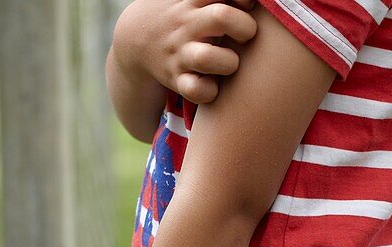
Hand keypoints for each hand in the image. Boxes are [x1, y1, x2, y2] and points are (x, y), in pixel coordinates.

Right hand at [114, 0, 257, 104]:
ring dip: (229, 62)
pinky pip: (196, 90)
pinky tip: (214, 86)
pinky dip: (209, 92)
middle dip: (244, 27)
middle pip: (222, 17)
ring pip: (207, 57)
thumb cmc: (184, 15)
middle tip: (246, 35)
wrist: (138, 40)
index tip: (248, 5)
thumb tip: (253, 2)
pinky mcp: (177, 80)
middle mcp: (188, 25)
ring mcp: (181, 53)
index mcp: (195, 0)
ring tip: (231, 63)